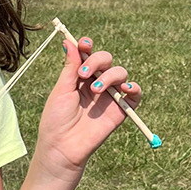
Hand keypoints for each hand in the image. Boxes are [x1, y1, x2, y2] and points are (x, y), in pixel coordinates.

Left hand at [32, 36, 142, 177]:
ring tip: (96, 90)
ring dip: (110, 75)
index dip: (88, 46)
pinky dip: (134, 87)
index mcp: (80, 77)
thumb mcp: (61, 90)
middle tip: (84, 75)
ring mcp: (109, 96)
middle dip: (97, 61)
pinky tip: (125, 88)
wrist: (63, 147)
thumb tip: (69, 42)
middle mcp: (96, 83)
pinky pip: (134, 94)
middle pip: (106, 60)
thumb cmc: (56, 120)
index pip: (88, 55)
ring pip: (120, 72)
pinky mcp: (120, 110)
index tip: (84, 44)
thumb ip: (70, 67)